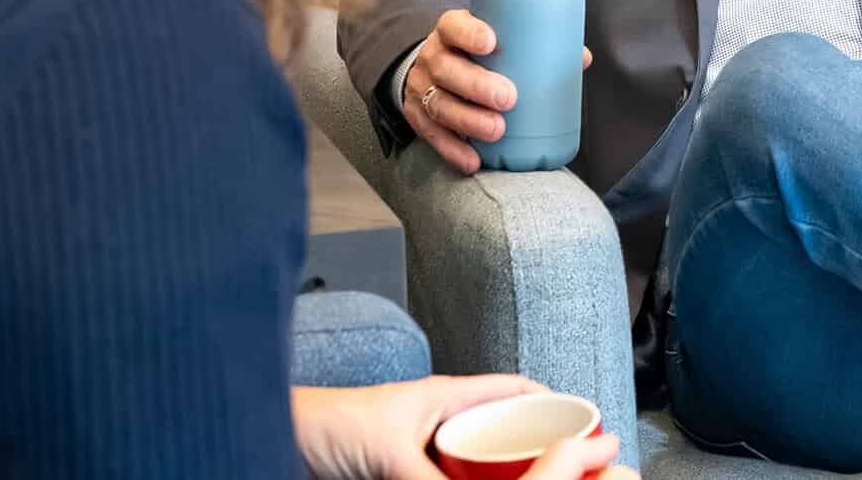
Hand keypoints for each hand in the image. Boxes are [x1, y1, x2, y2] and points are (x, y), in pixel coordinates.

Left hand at [295, 375, 633, 479]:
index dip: (556, 404)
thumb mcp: (389, 453)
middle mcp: (442, 424)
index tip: (587, 429)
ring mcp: (425, 453)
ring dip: (507, 478)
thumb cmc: (324, 424)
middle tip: (571, 473)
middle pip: (507, 433)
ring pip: (482, 466)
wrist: (274, 438)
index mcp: (448, 397)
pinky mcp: (406, 478)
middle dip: (540, 451)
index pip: (517, 391)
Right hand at [402, 10, 591, 174]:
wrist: (431, 69)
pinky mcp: (415, 116)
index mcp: (452, 31)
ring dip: (468, 120)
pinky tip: (473, 160)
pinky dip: (453, 150)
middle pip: (446, 69)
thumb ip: (533, 46)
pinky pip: (431, 134)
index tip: (492, 43)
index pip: (454, 25)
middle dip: (476, 85)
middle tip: (508, 99)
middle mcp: (433, 56)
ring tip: (497, 131)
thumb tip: (581, 57)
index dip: (469, 33)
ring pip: (438, 104)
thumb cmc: (476, 54)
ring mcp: (421, 87)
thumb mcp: (496, 40)